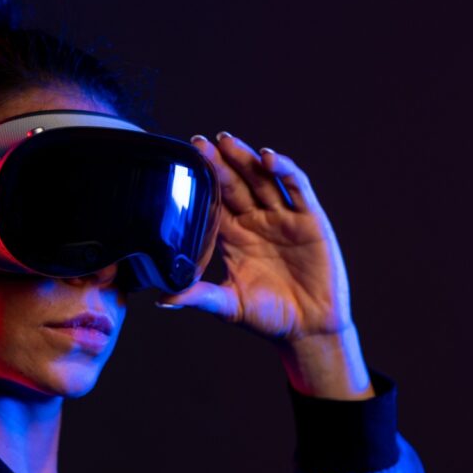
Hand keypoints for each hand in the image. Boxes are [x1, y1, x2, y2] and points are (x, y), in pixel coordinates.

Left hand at [156, 132, 373, 398]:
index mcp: (234, 236)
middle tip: (199, 141)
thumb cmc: (268, 318)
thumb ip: (197, 296)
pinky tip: (268, 158)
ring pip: (262, 179)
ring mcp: (283, 218)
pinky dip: (285, 170)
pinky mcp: (309, 220)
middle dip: (219, 161)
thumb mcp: (228, 306)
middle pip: (235, 183)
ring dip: (246, 158)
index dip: (202, 180)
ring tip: (227, 141)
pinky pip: (296, 188)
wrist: (309, 330)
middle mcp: (256, 222)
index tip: (183, 161)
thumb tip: (162, 299)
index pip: (214, 200)